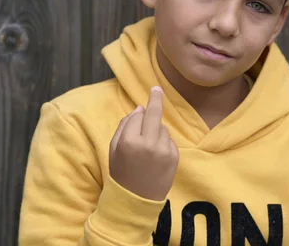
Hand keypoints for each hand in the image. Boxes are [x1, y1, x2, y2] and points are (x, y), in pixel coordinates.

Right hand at [109, 86, 178, 200]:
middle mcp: (147, 143)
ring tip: (147, 149)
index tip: (146, 100)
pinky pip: (169, 140)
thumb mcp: (114, 148)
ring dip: (156, 131)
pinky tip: (156, 157)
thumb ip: (125, 125)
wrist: (136, 200)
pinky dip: (163, 143)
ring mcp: (163, 150)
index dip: (139, 113)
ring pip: (162, 128)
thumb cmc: (121, 172)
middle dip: (156, 99)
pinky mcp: (174, 157)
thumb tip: (140, 108)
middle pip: (154, 114)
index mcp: (129, 140)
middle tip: (157, 89)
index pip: (138, 115)